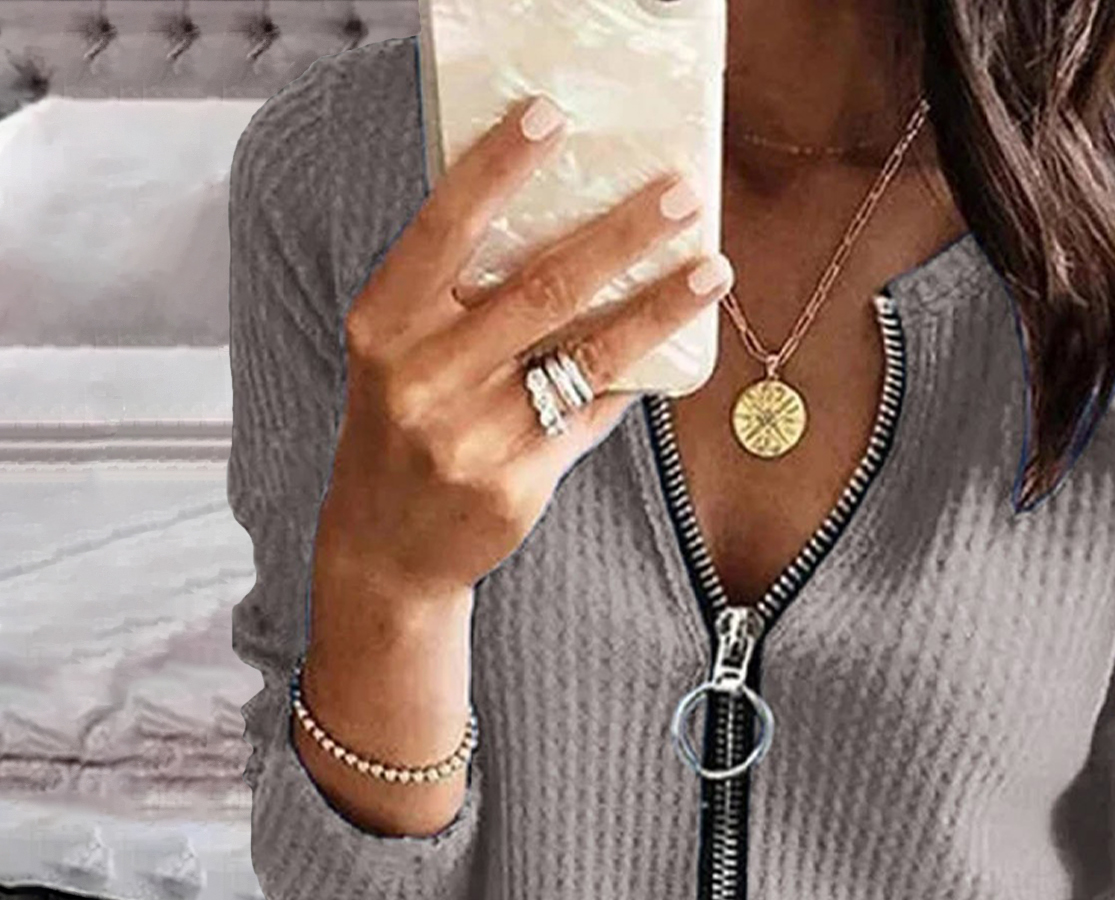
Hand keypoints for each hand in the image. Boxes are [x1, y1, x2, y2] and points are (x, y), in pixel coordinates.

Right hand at [320, 93, 733, 602]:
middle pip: (542, 287)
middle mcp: (422, 377)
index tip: (552, 118)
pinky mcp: (514, 485)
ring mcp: (470, 437)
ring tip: (710, 269)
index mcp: (385, 325)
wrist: (386, 548)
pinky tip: (674, 352)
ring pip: (586, 356)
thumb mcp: (404, 356)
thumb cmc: (404, 430)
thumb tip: (573, 234)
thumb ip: (462, 303)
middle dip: (621, 235)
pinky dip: (631, 380)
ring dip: (658, 307)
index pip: (444, 228)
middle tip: (679, 195)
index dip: (499, 169)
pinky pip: (590, 416)